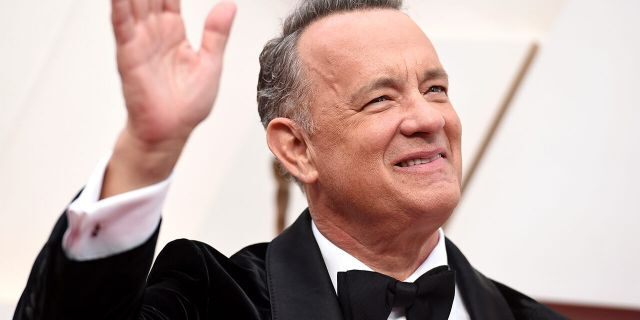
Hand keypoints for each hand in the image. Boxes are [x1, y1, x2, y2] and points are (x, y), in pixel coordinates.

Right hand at [102, 0, 235, 197]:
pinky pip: (122, 25)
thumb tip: (228, 5)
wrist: (171, 133)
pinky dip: (120, 6)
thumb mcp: (210, 64)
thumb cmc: (188, 105)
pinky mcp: (129, 55)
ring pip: (133, 2)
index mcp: (174, 32)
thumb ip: (216, 34)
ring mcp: (140, 41)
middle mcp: (154, 32)